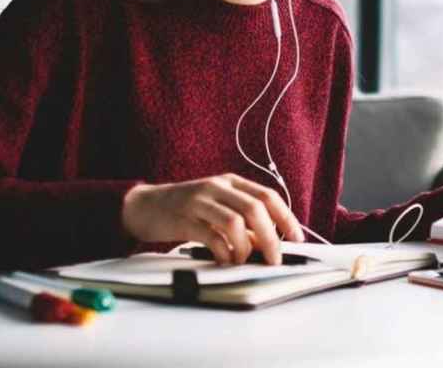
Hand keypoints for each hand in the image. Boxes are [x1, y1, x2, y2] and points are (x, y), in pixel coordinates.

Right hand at [121, 174, 304, 265]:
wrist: (145, 206)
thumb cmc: (186, 209)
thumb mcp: (218, 208)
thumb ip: (243, 222)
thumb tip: (267, 244)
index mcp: (231, 182)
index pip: (268, 196)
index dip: (286, 218)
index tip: (297, 239)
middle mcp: (218, 187)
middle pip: (255, 208)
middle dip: (271, 237)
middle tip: (274, 258)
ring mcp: (200, 201)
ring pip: (235, 222)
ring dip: (245, 247)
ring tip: (243, 260)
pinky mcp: (184, 219)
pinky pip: (211, 236)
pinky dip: (224, 252)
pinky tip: (224, 260)